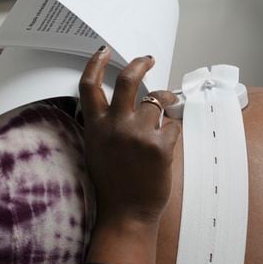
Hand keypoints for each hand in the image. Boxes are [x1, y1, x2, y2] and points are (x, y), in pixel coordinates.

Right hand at [78, 47, 180, 225]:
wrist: (126, 212)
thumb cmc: (112, 182)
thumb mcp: (96, 149)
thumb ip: (103, 125)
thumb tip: (119, 104)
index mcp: (96, 126)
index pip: (89, 85)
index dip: (95, 63)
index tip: (103, 51)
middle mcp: (115, 126)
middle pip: (128, 80)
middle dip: (140, 64)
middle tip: (147, 59)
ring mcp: (138, 135)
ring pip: (157, 100)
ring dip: (165, 101)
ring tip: (165, 111)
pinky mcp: (160, 146)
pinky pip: (173, 125)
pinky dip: (172, 131)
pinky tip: (165, 144)